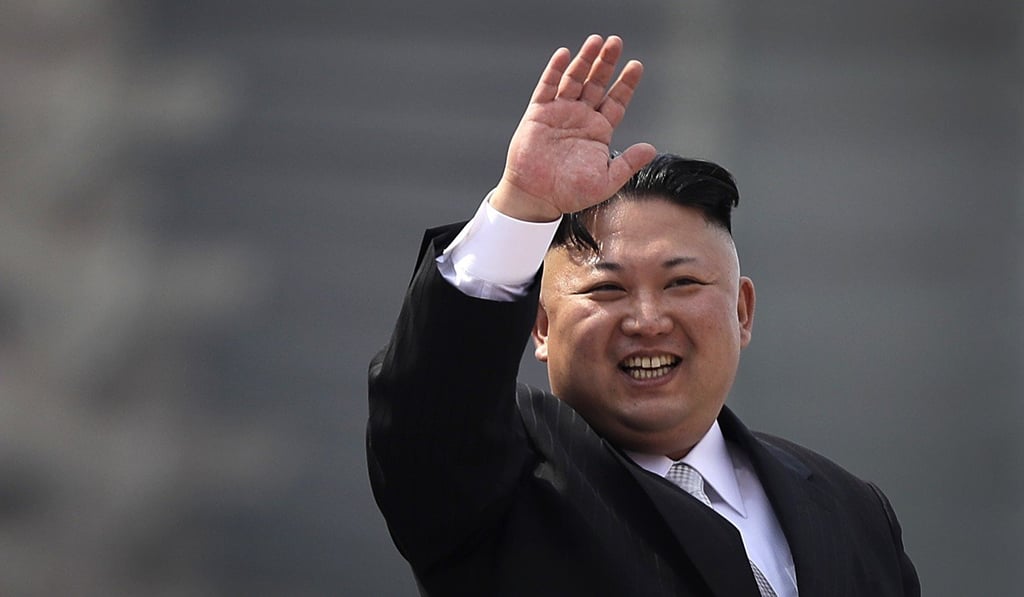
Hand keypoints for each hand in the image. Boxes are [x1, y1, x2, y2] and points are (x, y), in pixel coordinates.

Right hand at [491, 35, 656, 221]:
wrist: (537, 198)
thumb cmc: (571, 193)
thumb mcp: (606, 181)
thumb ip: (628, 164)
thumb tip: (651, 149)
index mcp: (599, 131)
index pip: (616, 101)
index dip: (626, 83)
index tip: (636, 66)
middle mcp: (580, 118)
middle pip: (597, 83)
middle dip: (606, 63)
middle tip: (616, 42)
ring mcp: (559, 113)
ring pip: (574, 79)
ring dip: (584, 60)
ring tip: (596, 41)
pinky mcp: (539, 114)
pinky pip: (547, 87)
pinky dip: (555, 71)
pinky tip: (564, 55)